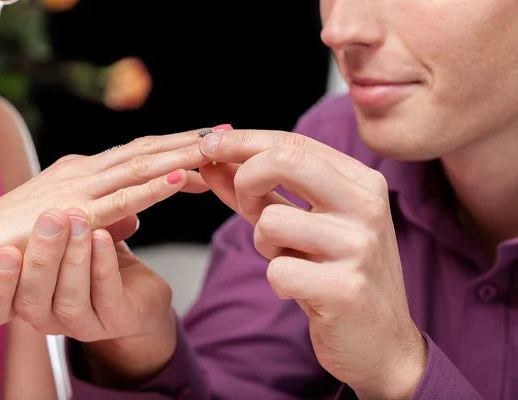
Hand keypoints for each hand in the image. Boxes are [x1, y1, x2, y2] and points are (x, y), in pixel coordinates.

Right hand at [0, 130, 208, 310]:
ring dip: (180, 157)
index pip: (136, 154)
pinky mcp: (76, 217)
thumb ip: (104, 215)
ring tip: (215, 148)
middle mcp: (83, 173)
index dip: (173, 146)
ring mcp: (80, 192)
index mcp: (81, 172)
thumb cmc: (15, 237)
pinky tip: (182, 180)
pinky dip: (154, 188)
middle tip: (226, 134)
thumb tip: (134, 219)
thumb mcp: (70, 220)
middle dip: (187, 142)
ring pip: (141, 169)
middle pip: (146, 152)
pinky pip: (123, 200)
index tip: (208, 143)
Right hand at [0, 207, 175, 381]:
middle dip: (40, 257)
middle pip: (32, 298)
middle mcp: (47, 318)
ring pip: (70, 298)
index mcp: (22, 300)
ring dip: (74, 256)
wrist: (137, 291)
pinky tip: (104, 236)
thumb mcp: (46, 240)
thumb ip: (8, 227)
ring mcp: (82, 323)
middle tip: (50, 219)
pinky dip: (103, 264)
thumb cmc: (84, 260)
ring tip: (79, 220)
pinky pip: (107, 295)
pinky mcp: (116, 320)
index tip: (1, 248)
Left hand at [198, 129, 426, 398]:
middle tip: (245, 205)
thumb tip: (213, 161)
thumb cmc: (338, 274)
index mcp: (361, 182)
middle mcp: (366, 206)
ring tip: (290, 261)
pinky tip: (302, 290)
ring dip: (264, 244)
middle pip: (283, 161)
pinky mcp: (345, 288)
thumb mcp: (303, 223)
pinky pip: (277, 270)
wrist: (382, 342)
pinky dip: (278, 281)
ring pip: (271, 220)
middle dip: (245, 180)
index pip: (292, 143)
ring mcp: (359, 246)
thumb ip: (260, 190)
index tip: (207, 144)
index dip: (242, 141)